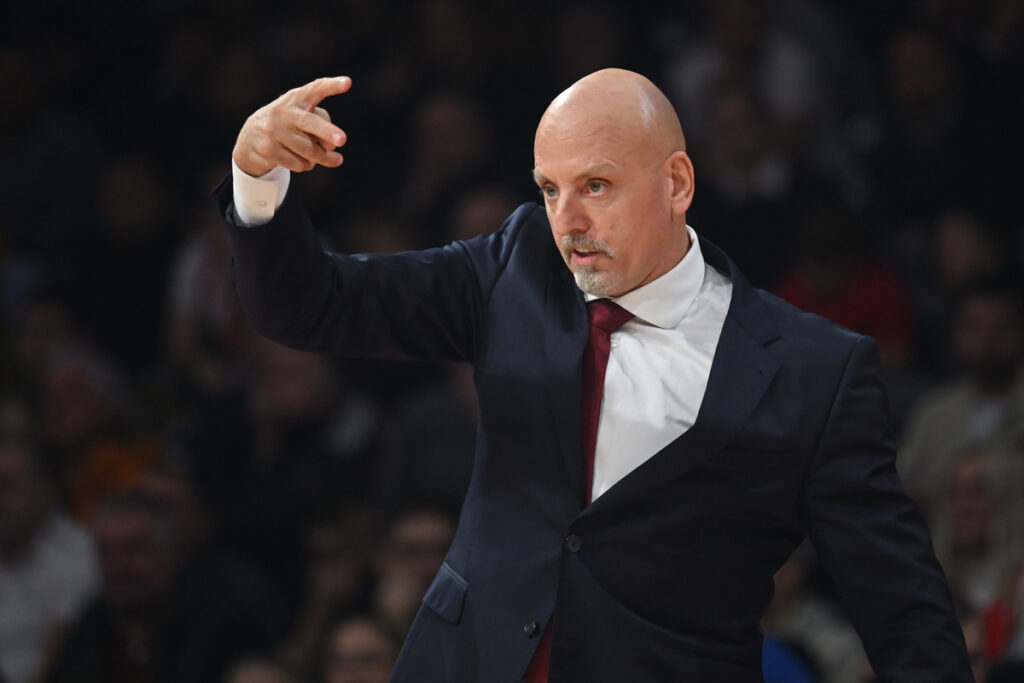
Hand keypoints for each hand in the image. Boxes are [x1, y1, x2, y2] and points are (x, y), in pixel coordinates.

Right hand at [232, 76, 351, 176]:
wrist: (251, 138)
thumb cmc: (288, 124)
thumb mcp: (304, 116)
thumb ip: (324, 126)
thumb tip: (331, 146)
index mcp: (297, 98)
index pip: (315, 89)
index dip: (331, 86)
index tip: (347, 83)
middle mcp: (284, 111)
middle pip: (309, 122)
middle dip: (326, 131)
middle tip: (342, 140)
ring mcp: (273, 130)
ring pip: (309, 151)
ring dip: (323, 158)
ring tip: (330, 159)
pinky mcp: (268, 149)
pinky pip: (299, 164)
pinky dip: (307, 166)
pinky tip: (304, 161)